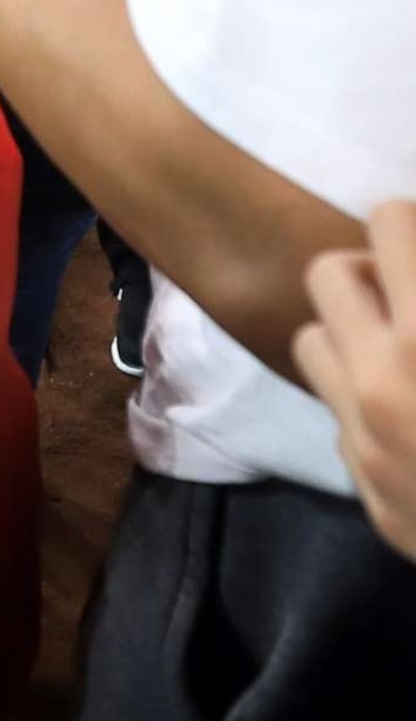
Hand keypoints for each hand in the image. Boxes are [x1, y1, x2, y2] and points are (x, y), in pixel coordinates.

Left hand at [294, 205, 415, 561]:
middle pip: (328, 273)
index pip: (388, 221)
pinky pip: (342, 423)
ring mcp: (369, 444)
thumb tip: (411, 258)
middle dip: (375, 271)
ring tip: (410, 351)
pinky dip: (369, 409)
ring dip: (355, 335)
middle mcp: (385, 383)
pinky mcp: (371, 499)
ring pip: (314, 344)